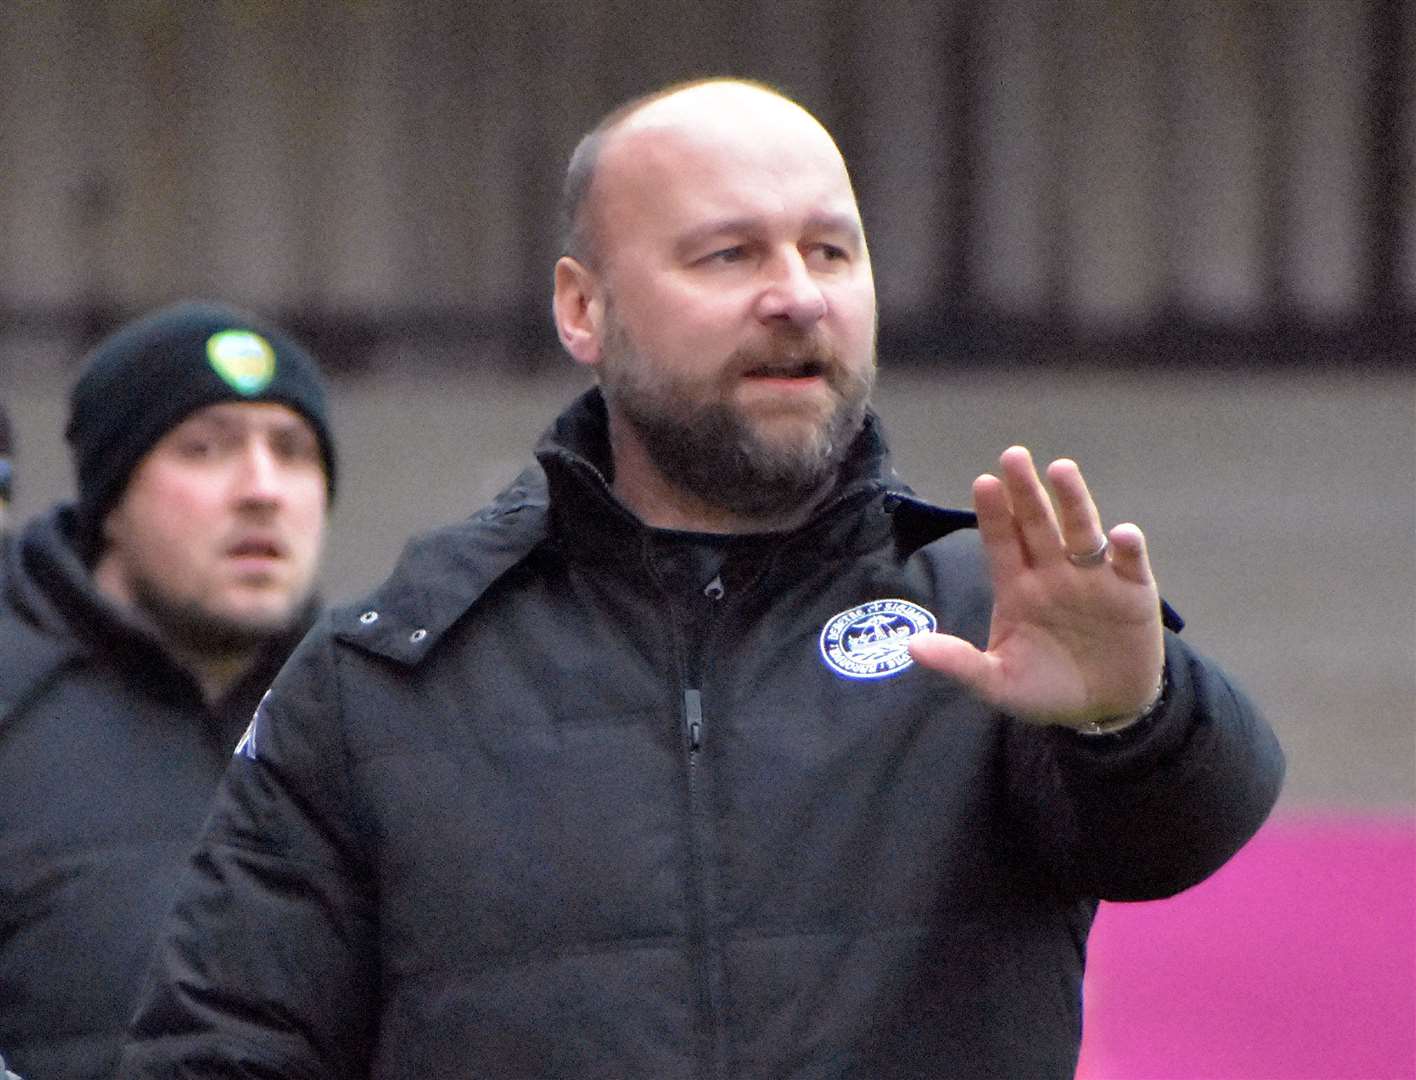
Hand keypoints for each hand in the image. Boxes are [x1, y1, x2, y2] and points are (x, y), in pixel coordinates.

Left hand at [908, 446, 1164, 728]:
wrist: (1104, 709)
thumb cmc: (1045, 689)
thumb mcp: (998, 683)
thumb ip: (960, 664)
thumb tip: (912, 647)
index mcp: (1017, 587)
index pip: (1001, 543)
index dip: (994, 514)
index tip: (984, 482)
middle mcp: (1053, 572)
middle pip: (1037, 525)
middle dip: (1026, 492)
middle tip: (1014, 455)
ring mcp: (1093, 577)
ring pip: (1081, 532)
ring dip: (1074, 502)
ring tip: (1062, 470)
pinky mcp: (1133, 591)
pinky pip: (1130, 563)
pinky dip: (1127, 547)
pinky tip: (1121, 535)